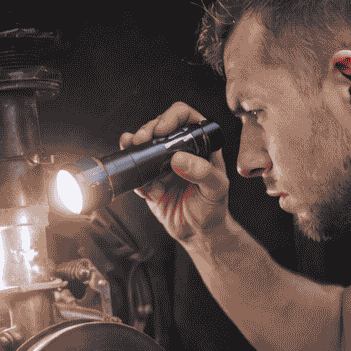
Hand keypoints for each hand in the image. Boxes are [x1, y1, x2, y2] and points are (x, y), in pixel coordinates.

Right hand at [121, 101, 229, 243]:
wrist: (197, 234)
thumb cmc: (213, 209)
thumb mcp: (216, 191)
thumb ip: (204, 173)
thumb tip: (179, 158)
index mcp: (201, 144)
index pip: (185, 116)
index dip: (171, 117)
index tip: (162, 130)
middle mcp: (180, 149)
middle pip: (159, 125)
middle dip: (147, 130)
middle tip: (141, 141)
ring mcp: (162, 163)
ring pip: (143, 143)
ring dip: (134, 146)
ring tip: (134, 153)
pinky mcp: (149, 178)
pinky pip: (135, 169)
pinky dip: (134, 175)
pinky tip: (146, 189)